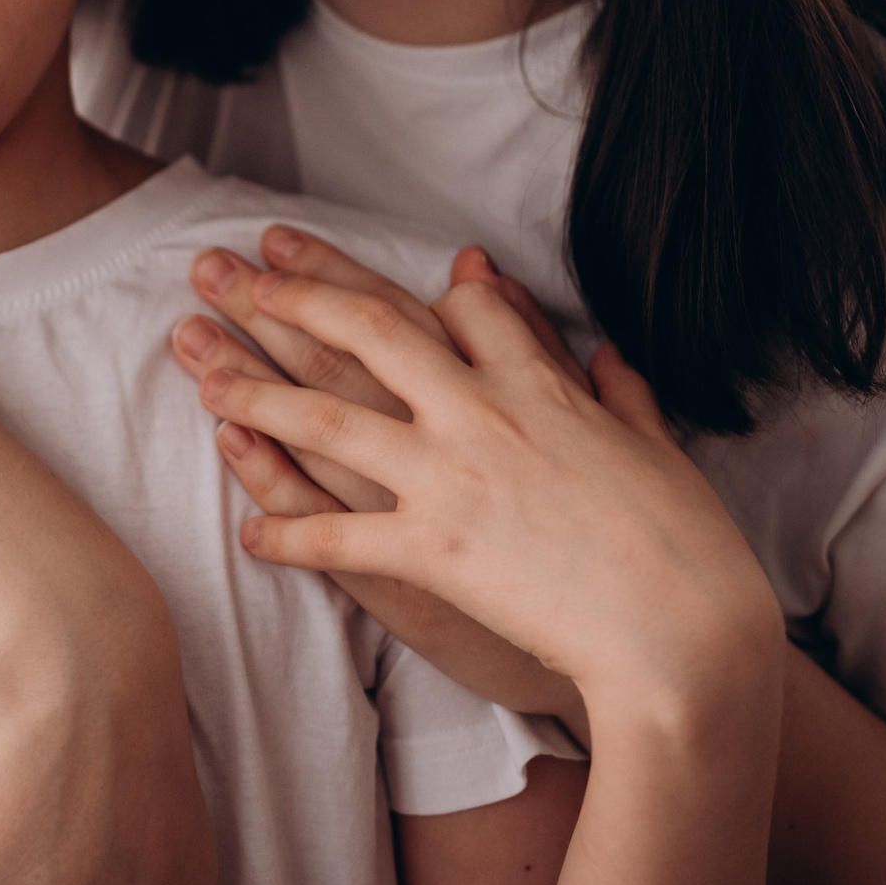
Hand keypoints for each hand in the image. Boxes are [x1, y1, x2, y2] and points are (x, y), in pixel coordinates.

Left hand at [185, 254, 782, 712]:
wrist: (682, 630)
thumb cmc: (686, 542)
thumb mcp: (656, 445)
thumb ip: (617, 390)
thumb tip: (602, 352)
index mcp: (539, 384)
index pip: (449, 307)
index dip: (382, 276)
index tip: (319, 254)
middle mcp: (482, 416)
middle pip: (366, 333)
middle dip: (291, 296)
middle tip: (227, 270)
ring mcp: (450, 481)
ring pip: (329, 419)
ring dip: (257, 391)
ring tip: (200, 371)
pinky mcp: (433, 554)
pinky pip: (339, 538)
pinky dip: (288, 533)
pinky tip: (244, 530)